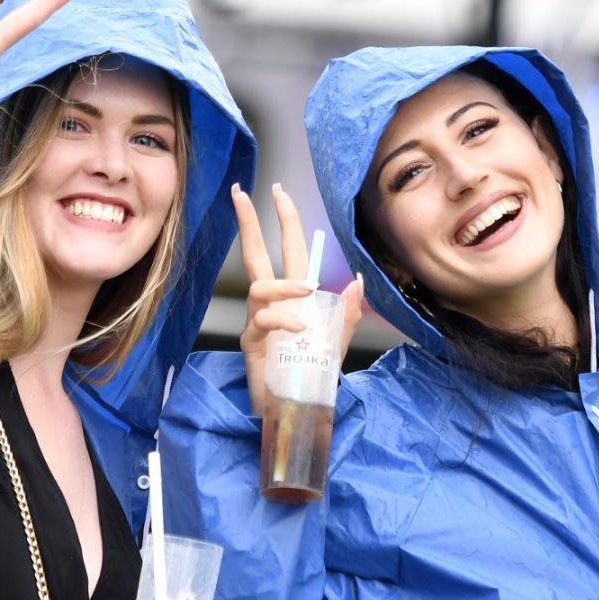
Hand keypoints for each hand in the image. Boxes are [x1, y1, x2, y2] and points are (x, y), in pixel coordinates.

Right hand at [232, 182, 363, 415]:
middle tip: (242, 195)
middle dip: (250, 223)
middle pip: (254, 254)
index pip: (287, 249)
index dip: (284, 220)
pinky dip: (285, 320)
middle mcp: (272, 303)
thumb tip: (356, 278)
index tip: (277, 191)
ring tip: (308, 291)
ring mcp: (258, 321)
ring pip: (260, 287)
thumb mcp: (337, 340)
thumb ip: (347, 312)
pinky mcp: (252, 342)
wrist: (297, 407)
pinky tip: (301, 329)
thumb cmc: (313, 374)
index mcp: (293, 296)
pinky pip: (265, 321)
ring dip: (286, 285)